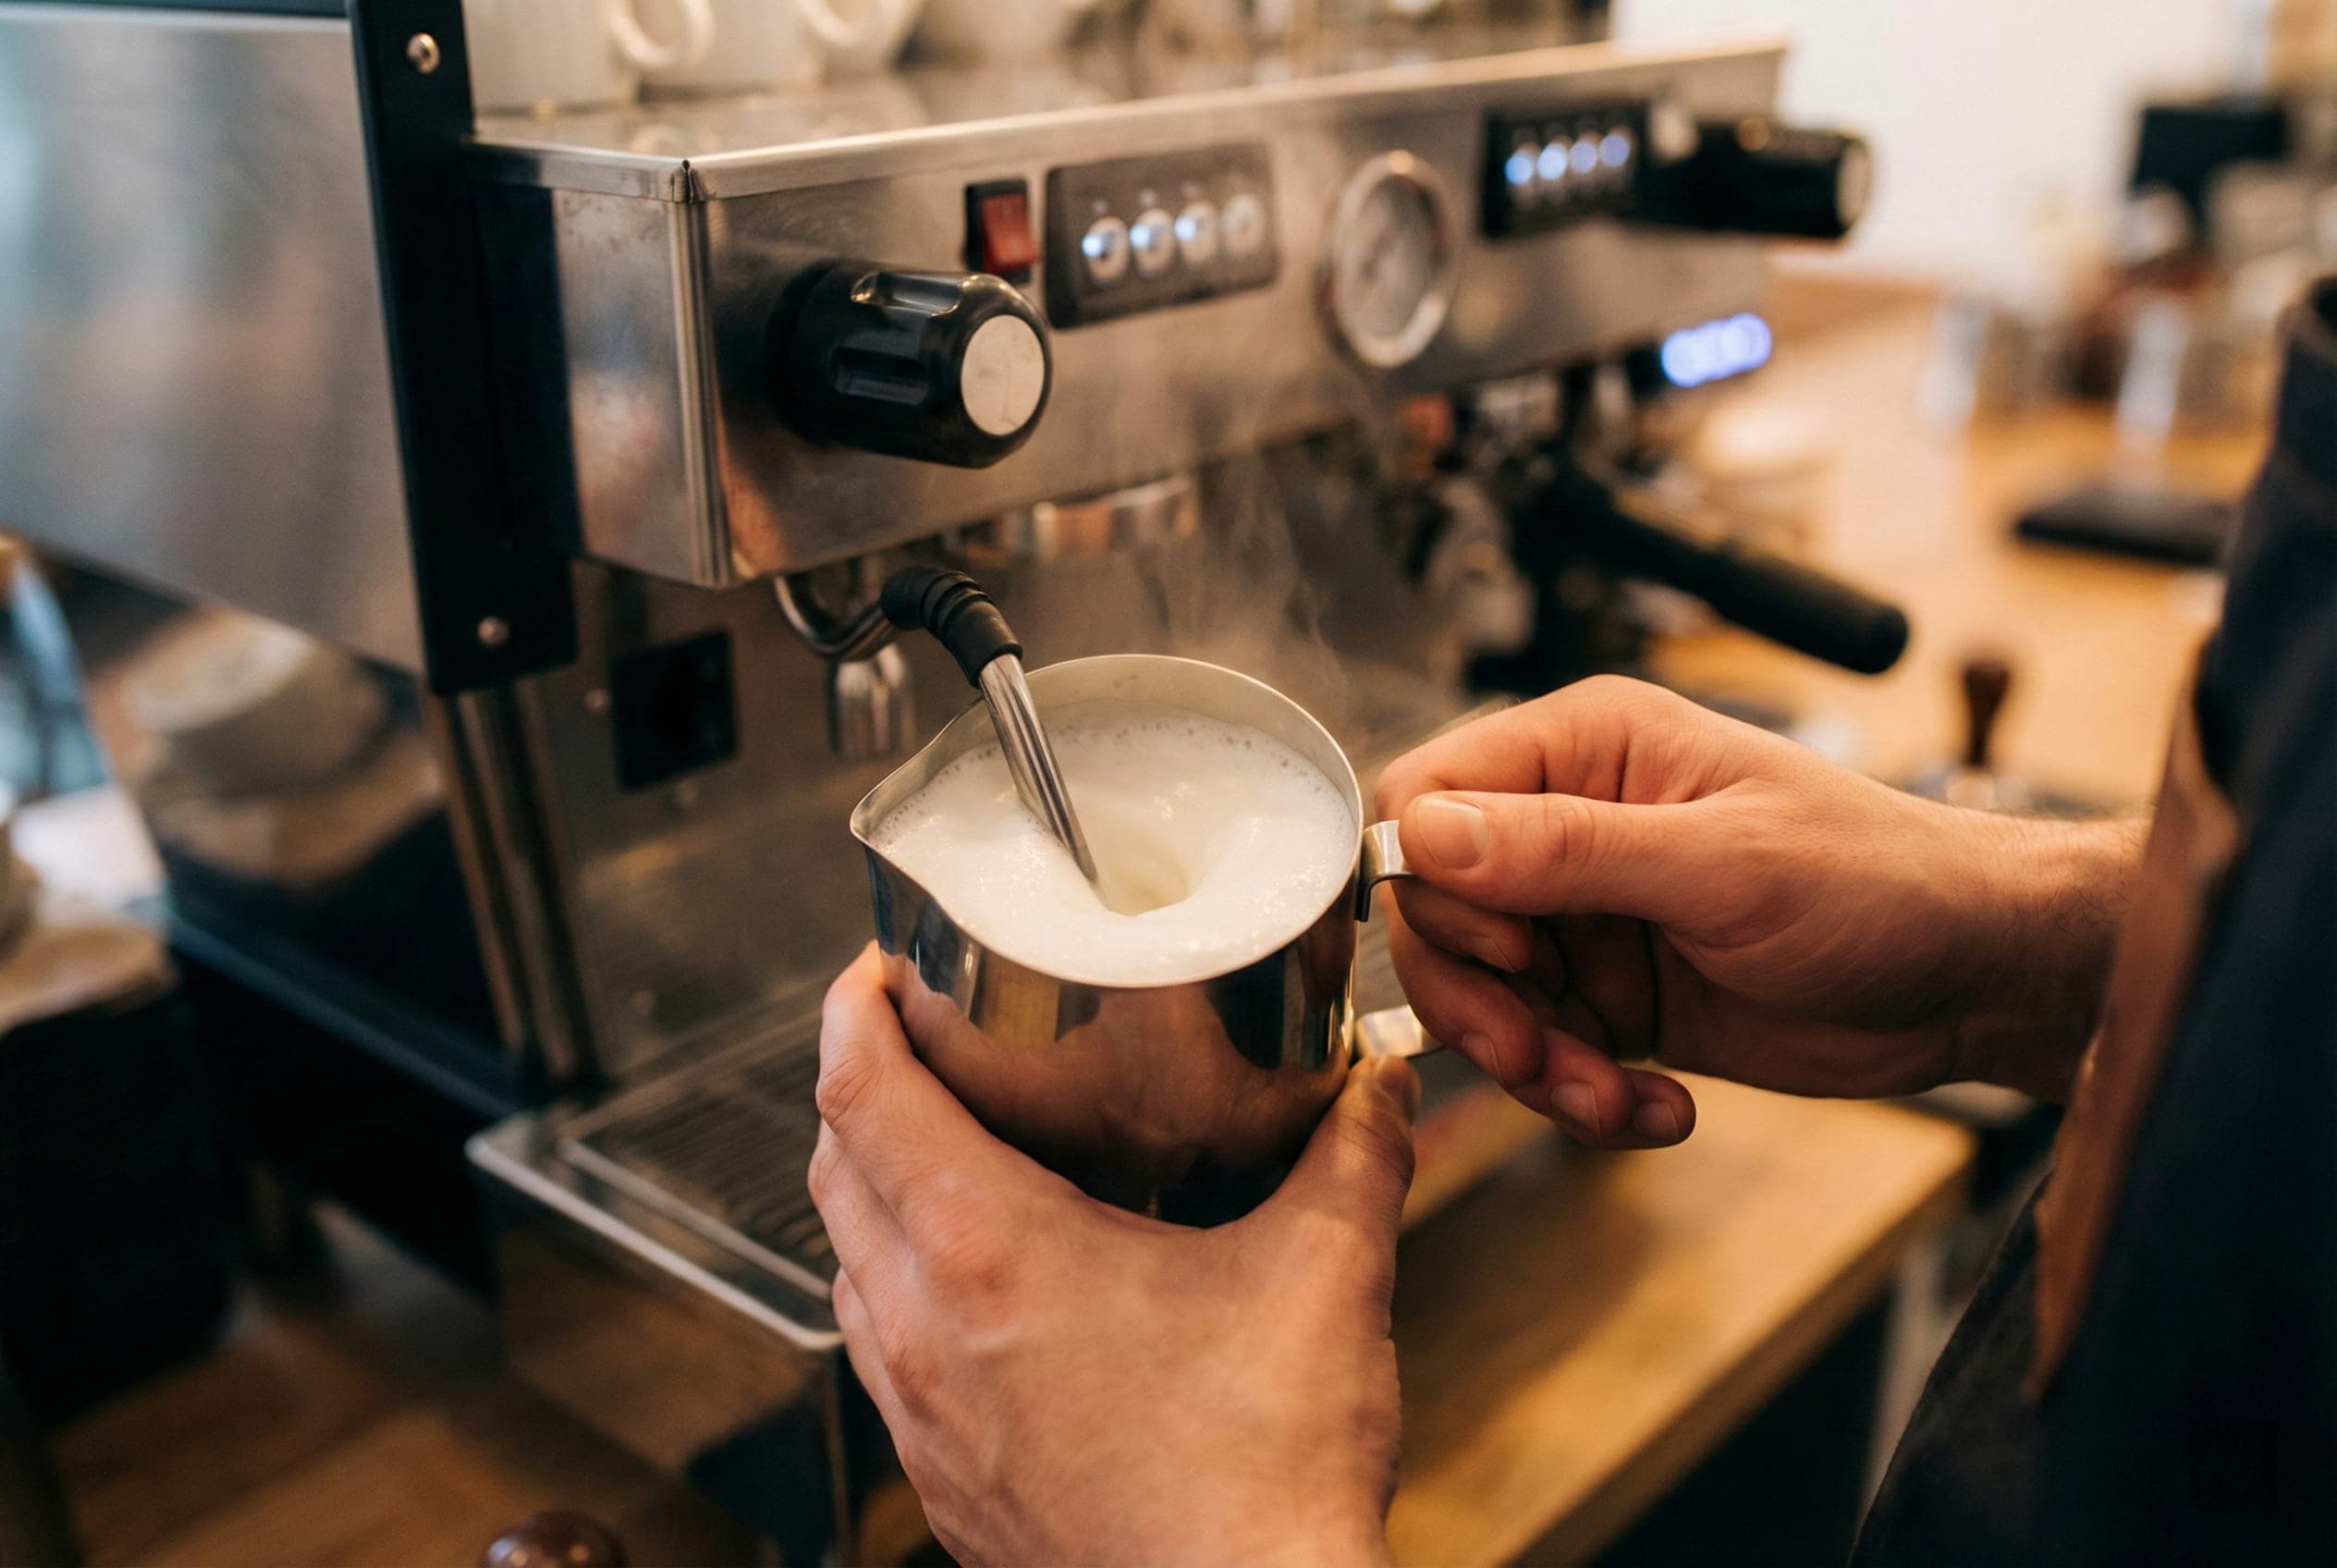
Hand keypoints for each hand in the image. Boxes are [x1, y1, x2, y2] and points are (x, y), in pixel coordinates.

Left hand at [809, 946, 1416, 1567]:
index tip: (882, 963)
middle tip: (923, 1036)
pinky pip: (877, 1349)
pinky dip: (898, 1282)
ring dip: (874, 1185)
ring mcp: (921, 1415)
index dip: (856, 1004)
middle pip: (833, 1165)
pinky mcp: (941, 1480)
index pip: (860, 1089)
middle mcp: (923, 1329)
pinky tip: (980, 1284)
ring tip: (946, 1145)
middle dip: (863, 1081)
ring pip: (847, 1261)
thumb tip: (1381, 1087)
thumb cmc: (1262, 1479)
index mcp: (987, 1251)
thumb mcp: (1327, 1277)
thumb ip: (1355, 1156)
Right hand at [1375, 676, 2141, 1142]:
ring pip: (1481, 999)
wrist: (1974, 977)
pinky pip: (1541, 1053)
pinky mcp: (1610, 996)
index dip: (1438, 888)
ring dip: (1535, 1067)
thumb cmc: (1881, 881)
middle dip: (1480, 1003)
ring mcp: (1587, 914)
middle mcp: (1569, 824)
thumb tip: (1429, 834)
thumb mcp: (1724, 865)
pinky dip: (1582, 1097)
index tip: (1513, 951)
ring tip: (1615, 1099)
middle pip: (1438, 915)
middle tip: (1539, 1056)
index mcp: (1586, 748)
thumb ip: (1568, 850)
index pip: (1426, 798)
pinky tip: (1660, 1107)